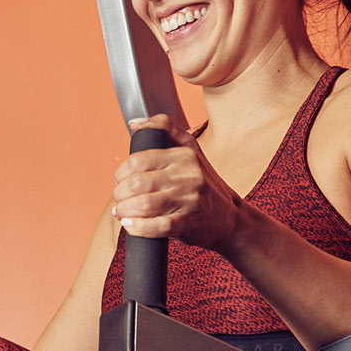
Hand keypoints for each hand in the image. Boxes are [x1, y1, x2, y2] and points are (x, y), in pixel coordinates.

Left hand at [112, 114, 246, 249]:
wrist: (230, 218)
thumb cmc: (204, 184)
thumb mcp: (190, 150)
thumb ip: (165, 129)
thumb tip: (134, 123)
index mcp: (184, 155)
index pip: (138, 160)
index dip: (121, 172)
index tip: (121, 180)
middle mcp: (188, 175)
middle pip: (136, 183)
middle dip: (119, 194)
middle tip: (120, 199)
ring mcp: (189, 200)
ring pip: (143, 204)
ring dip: (124, 211)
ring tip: (122, 213)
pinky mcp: (188, 223)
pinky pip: (154, 226)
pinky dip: (136, 227)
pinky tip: (131, 225)